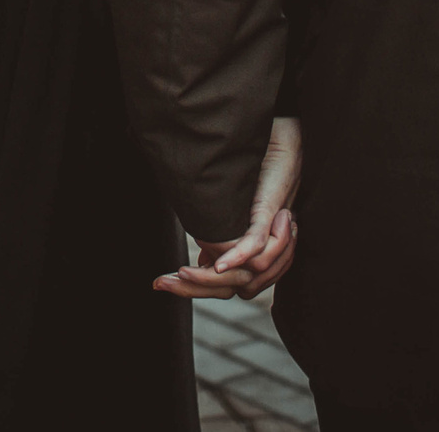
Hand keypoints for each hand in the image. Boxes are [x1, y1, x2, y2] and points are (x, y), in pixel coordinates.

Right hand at [154, 115, 301, 300]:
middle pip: (230, 288)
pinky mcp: (269, 218)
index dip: (192, 289)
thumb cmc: (258, 181)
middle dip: (194, 288)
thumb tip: (204, 260)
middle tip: (160, 282)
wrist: (280, 149)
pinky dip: (237, 256)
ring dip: (209, 278)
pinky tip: (218, 264)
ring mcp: (268, 236)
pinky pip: (256, 245)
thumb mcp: (232, 219)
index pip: (224, 286)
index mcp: (254, 255)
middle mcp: (263, 251)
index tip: (158, 283)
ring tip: (182, 271)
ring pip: (243, 275)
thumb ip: (221, 242)